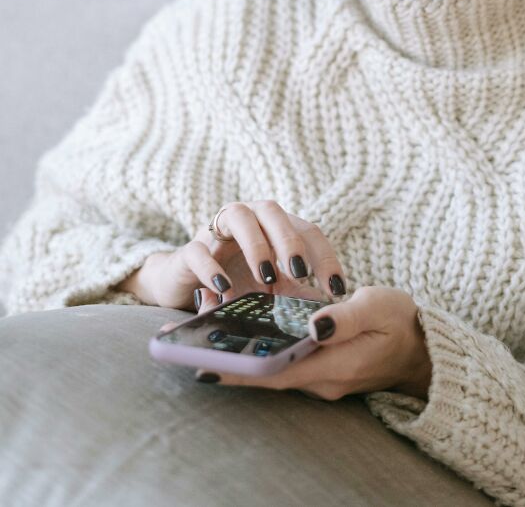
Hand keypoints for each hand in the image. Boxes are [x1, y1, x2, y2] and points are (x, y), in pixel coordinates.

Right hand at [145, 200, 346, 311]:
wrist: (187, 283)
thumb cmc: (237, 281)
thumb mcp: (271, 290)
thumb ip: (296, 294)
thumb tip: (328, 311)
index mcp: (274, 225)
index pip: (307, 231)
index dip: (325, 258)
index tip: (337, 289)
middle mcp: (249, 217)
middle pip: (274, 213)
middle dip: (290, 241)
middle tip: (301, 272)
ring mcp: (217, 229)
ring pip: (240, 218)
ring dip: (256, 246)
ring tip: (267, 277)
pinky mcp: (189, 250)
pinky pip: (199, 250)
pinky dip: (212, 266)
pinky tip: (224, 287)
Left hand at [159, 286, 432, 401]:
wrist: (424, 347)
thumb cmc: (400, 321)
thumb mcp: (377, 308)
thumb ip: (345, 317)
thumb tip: (313, 324)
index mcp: (331, 365)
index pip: (274, 372)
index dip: (239, 370)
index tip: (204, 365)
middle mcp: (321, 379)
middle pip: (266, 375)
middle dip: (229, 362)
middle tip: (190, 347)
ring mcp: (322, 377)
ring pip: (273, 369)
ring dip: (242, 356)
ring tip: (207, 332)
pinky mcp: (323, 368)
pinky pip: (285, 363)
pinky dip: (263, 350)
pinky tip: (245, 331)